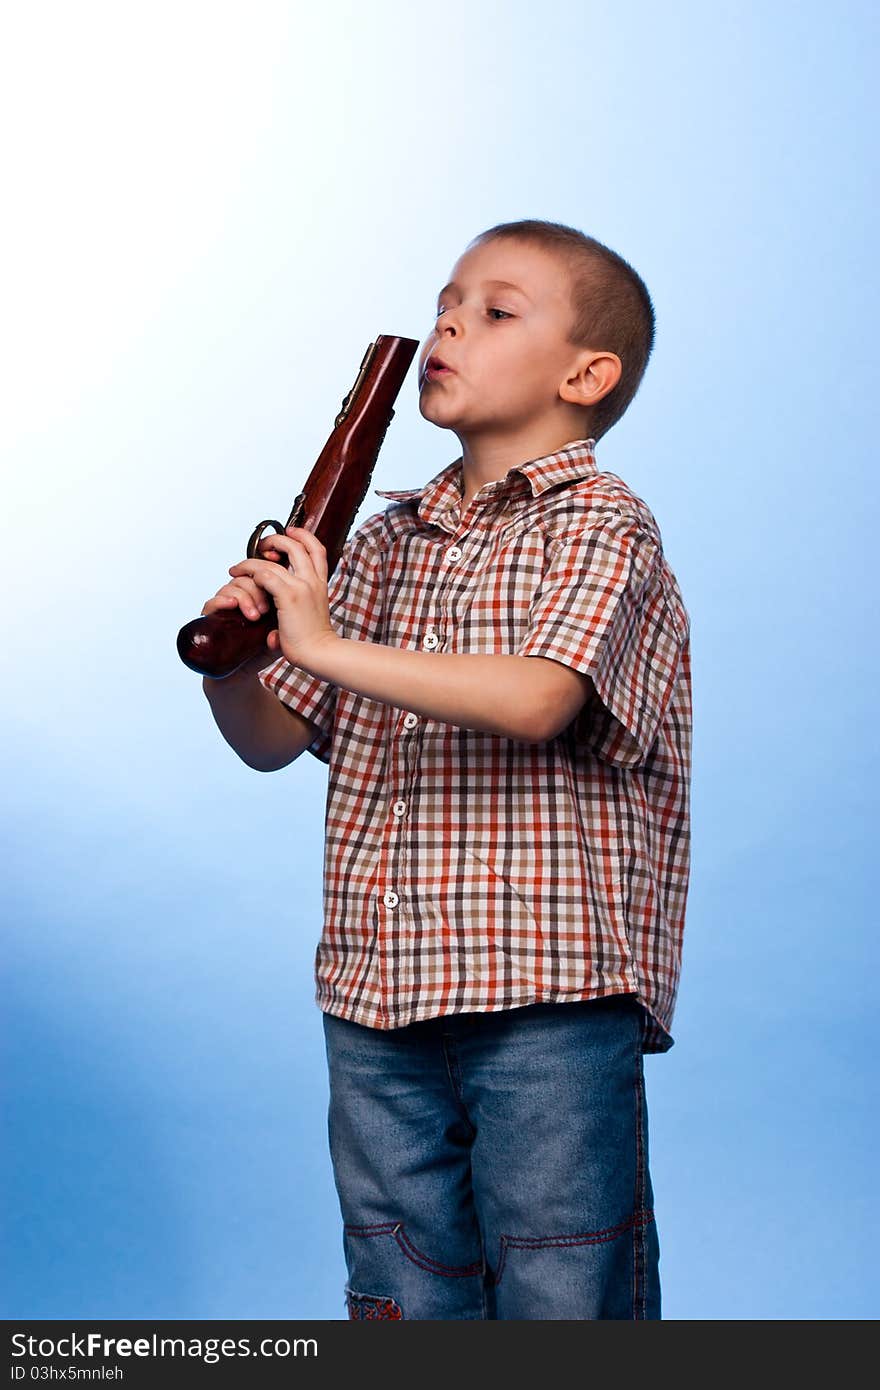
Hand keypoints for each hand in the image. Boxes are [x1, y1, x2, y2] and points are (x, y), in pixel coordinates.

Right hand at [200, 531, 285, 670]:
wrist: (249, 670)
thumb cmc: (272, 646)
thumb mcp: (291, 621)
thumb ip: (296, 605)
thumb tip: (308, 587)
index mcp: (262, 591)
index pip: (264, 568)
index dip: (269, 567)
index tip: (280, 586)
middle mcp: (244, 594)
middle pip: (248, 572)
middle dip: (258, 584)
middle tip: (266, 608)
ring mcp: (229, 604)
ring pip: (233, 584)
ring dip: (245, 596)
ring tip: (255, 615)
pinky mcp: (214, 618)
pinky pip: (212, 601)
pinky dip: (222, 600)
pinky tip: (232, 605)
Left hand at [227, 526, 336, 669]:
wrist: (319, 653)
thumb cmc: (313, 639)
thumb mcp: (311, 613)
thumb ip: (299, 603)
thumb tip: (278, 616)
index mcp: (321, 583)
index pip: (317, 548)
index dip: (302, 535)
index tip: (289, 532)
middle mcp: (313, 580)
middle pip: (296, 545)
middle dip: (275, 539)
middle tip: (260, 547)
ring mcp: (301, 586)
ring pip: (274, 559)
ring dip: (253, 560)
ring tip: (239, 567)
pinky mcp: (289, 596)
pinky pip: (265, 575)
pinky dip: (251, 573)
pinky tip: (242, 578)